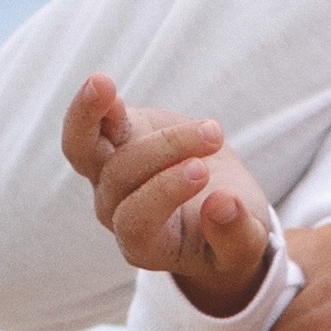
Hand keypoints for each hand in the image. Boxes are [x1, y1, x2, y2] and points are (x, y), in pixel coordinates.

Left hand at [62, 69, 281, 317]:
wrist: (220, 202)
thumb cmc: (231, 231)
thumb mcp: (247, 246)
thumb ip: (238, 236)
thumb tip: (222, 204)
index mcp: (145, 246)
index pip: (135, 222)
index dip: (162, 194)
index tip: (202, 172)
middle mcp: (116, 212)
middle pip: (119, 178)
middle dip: (166, 150)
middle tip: (214, 135)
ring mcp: (108, 175)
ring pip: (83, 149)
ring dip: (105, 115)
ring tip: (110, 87)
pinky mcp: (115, 139)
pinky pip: (86, 126)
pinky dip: (88, 106)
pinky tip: (99, 84)